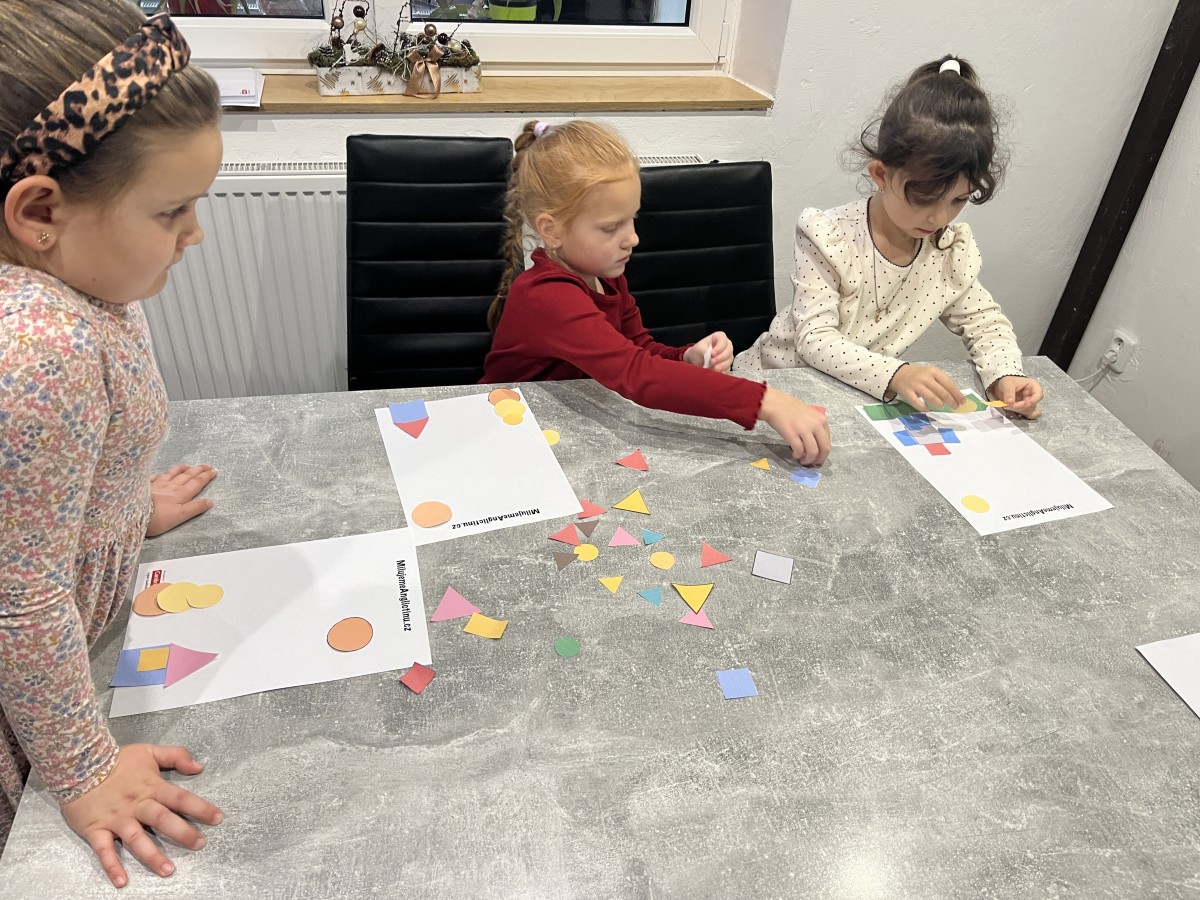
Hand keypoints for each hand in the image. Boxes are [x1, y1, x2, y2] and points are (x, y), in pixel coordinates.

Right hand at [61, 744, 222, 888]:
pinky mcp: (96, 830)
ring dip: (152, 855)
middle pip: (162, 820)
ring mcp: (116, 819)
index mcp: (151, 787)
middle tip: (200, 844)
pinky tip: (122, 881)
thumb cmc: (116, 760)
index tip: (218, 819)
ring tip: (169, 870)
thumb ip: (176, 755)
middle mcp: (136, 805)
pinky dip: (111, 866)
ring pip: (136, 839)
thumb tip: (199, 766)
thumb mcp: (149, 751)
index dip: (200, 808)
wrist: (77, 763)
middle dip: (182, 833)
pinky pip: (104, 850)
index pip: (180, 798)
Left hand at [147, 464, 216, 536]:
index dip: (206, 476)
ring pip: (172, 473)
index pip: (196, 483)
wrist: (132, 513)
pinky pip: (154, 477)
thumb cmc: (157, 518)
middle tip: (207, 465)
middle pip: (187, 476)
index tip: (214, 471)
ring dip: (182, 469)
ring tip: (188, 466)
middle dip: (198, 470)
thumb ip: (195, 508)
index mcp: (181, 494)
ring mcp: (157, 484)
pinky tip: (161, 473)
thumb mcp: (180, 516)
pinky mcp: (144, 485)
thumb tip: (210, 501)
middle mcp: (170, 486)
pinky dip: (160, 474)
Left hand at [683, 331, 733, 372]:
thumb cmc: (697, 352)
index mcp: (719, 338)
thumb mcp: (699, 348)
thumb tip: (711, 358)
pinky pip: (728, 368)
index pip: (723, 341)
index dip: (719, 348)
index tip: (712, 354)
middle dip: (720, 358)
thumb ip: (705, 351)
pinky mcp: (727, 365)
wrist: (695, 361)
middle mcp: (725, 346)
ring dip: (721, 365)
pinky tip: (717, 372)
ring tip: (713, 368)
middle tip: (712, 362)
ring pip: (729, 360)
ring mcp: (727, 356)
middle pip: (729, 351)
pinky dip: (722, 371)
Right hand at [758, 386, 830, 465]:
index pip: (828, 442)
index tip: (817, 457)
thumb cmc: (791, 408)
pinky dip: (798, 455)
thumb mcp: (810, 415)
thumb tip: (816, 444)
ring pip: (813, 452)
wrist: (775, 404)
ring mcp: (804, 430)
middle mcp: (816, 425)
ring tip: (802, 460)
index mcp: (822, 420)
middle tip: (812, 463)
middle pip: (824, 448)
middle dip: (819, 459)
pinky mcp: (792, 434)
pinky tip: (794, 455)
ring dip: (808, 460)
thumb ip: (815, 427)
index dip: (823, 453)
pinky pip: (799, 450)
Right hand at [887, 364, 964, 411]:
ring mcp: (915, 385)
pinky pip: (916, 402)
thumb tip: (955, 396)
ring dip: (938, 403)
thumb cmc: (919, 375)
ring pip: (930, 397)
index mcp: (934, 372)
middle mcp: (925, 378)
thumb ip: (942, 383)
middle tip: (955, 407)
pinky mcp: (907, 393)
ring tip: (942, 407)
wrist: (898, 374)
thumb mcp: (931, 374)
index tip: (962, 402)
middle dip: (950, 401)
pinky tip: (927, 409)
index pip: (949, 384)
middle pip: (941, 391)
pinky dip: (923, 407)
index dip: (957, 394)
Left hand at [989, 375, 1042, 418]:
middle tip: (1008, 405)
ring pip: (1030, 411)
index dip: (1033, 400)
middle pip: (1032, 405)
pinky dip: (1022, 415)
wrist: (1002, 387)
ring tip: (1008, 406)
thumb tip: (1010, 402)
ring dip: (1018, 410)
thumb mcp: (1007, 384)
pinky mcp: (1026, 409)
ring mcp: (1031, 403)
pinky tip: (1013, 411)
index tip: (1024, 404)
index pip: (1039, 395)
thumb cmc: (1008, 382)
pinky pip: (1029, 416)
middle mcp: (1034, 395)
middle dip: (1020, 406)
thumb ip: (1009, 393)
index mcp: (1034, 386)